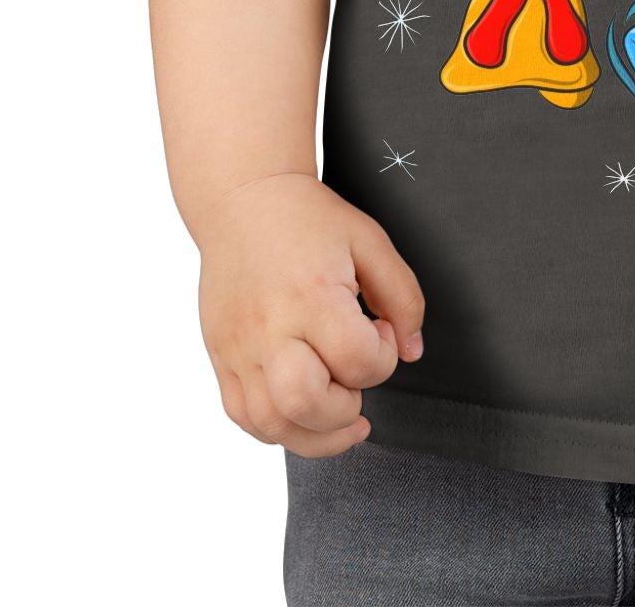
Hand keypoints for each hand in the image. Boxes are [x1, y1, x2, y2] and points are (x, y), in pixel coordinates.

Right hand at [195, 172, 425, 457]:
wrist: (242, 201)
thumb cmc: (306, 219)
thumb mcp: (369, 240)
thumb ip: (402, 295)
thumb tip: (412, 351)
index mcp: (311, 293)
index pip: (355, 358)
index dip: (383, 357)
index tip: (380, 333)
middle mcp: (269, 326)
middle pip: (305, 402)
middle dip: (346, 408)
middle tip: (357, 379)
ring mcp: (239, 347)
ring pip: (271, 424)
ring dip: (316, 434)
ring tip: (340, 414)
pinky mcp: (222, 358)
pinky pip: (244, 417)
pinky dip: (278, 429)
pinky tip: (304, 414)